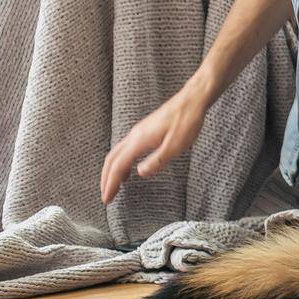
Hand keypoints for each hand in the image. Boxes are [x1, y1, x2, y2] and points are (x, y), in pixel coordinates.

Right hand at [100, 83, 210, 203]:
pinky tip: (129, 169)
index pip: (118, 166)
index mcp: (139, 140)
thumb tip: (140, 173)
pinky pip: (126, 148)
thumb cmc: (187, 121)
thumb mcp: (175, 145)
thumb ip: (157, 161)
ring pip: (117, 153)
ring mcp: (139, 131)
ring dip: (112, 170)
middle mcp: (134, 135)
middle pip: (111, 159)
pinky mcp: (145, 130)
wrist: (193, 100)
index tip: (107, 199)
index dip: (110, 184)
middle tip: (106, 195)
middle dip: (106, 179)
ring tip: (114, 186)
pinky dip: (122, 161)